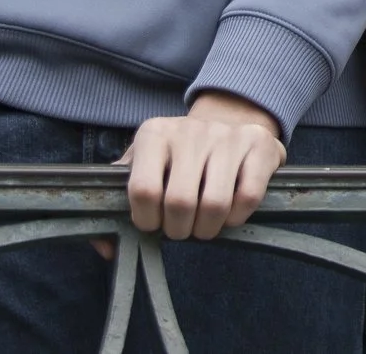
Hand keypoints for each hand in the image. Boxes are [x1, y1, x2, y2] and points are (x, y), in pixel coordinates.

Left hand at [120, 91, 284, 240]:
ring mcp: (228, 135)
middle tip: (181, 228)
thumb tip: (105, 246)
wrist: (229, 119)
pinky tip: (229, 213)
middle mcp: (191, 130)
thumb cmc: (178, 156)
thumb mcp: (143, 166)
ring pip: (215, 204)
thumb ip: (117, 202)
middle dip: (179, 229)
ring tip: (203, 225)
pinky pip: (247, 197)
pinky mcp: (260, 144)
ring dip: (207, 229)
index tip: (153, 223)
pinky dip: (236, 218)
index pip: (143, 190)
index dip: (147, 220)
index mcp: (154, 134)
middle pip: (180, 202)